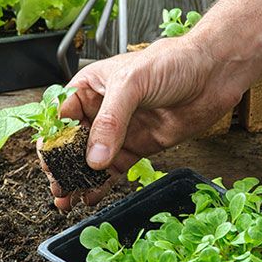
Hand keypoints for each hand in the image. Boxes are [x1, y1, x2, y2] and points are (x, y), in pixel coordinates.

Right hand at [45, 37, 245, 210]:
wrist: (213, 74)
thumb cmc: (173, 62)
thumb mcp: (133, 84)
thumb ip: (111, 121)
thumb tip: (94, 157)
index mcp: (91, 87)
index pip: (61, 116)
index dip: (52, 140)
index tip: (49, 162)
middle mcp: (101, 110)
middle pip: (72, 143)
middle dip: (62, 166)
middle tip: (57, 186)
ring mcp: (120, 131)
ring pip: (91, 161)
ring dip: (78, 180)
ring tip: (66, 199)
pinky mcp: (138, 147)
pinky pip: (114, 170)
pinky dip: (101, 185)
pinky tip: (90, 197)